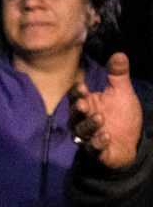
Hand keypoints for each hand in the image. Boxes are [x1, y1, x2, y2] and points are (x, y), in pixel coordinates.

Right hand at [68, 52, 142, 169]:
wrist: (131, 142)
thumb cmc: (121, 115)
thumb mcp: (122, 93)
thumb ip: (118, 75)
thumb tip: (119, 54)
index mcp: (87, 104)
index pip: (75, 97)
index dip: (77, 93)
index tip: (83, 87)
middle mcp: (83, 120)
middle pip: (75, 114)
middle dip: (78, 109)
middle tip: (84, 104)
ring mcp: (89, 137)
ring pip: (82, 131)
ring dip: (89, 125)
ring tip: (99, 118)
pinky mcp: (97, 152)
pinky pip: (93, 149)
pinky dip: (97, 143)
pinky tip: (105, 137)